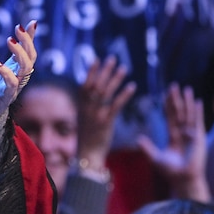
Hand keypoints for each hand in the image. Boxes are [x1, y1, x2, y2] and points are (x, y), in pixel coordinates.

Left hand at [0, 21, 37, 122]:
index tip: (32, 23)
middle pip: (30, 58)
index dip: (29, 38)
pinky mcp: (4, 98)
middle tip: (18, 29)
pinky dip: (7, 73)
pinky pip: (11, 84)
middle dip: (27, 42)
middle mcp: (15, 78)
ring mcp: (12, 88)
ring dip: (20, 54)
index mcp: (10, 70)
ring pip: (25, 69)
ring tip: (10, 41)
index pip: (25, 52)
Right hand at [76, 56, 135, 170]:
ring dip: (115, 79)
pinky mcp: (106, 122)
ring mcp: (96, 114)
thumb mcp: (84, 119)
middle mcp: (87, 108)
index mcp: (81, 106)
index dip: (91, 71)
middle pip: (96, 84)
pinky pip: (116, 105)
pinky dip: (124, 95)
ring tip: (124, 68)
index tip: (97, 59)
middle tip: (112, 58)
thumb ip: (88, 107)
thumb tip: (92, 96)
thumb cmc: (87, 138)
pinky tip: (132, 86)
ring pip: (105, 92)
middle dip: (104, 70)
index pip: (85, 84)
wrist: (87, 155)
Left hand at [137, 83, 209, 200]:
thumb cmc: (171, 172)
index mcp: (173, 136)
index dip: (168, 106)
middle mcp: (183, 133)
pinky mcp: (200, 137)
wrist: (183, 180)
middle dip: (177, 99)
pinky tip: (197, 101)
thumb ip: (147, 147)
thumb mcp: (156, 157)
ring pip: (189, 114)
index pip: (170, 117)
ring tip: (186, 88)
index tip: (165, 94)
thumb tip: (137, 139)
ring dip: (187, 101)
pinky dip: (198, 111)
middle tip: (173, 85)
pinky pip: (198, 121)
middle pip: (179, 112)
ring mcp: (192, 134)